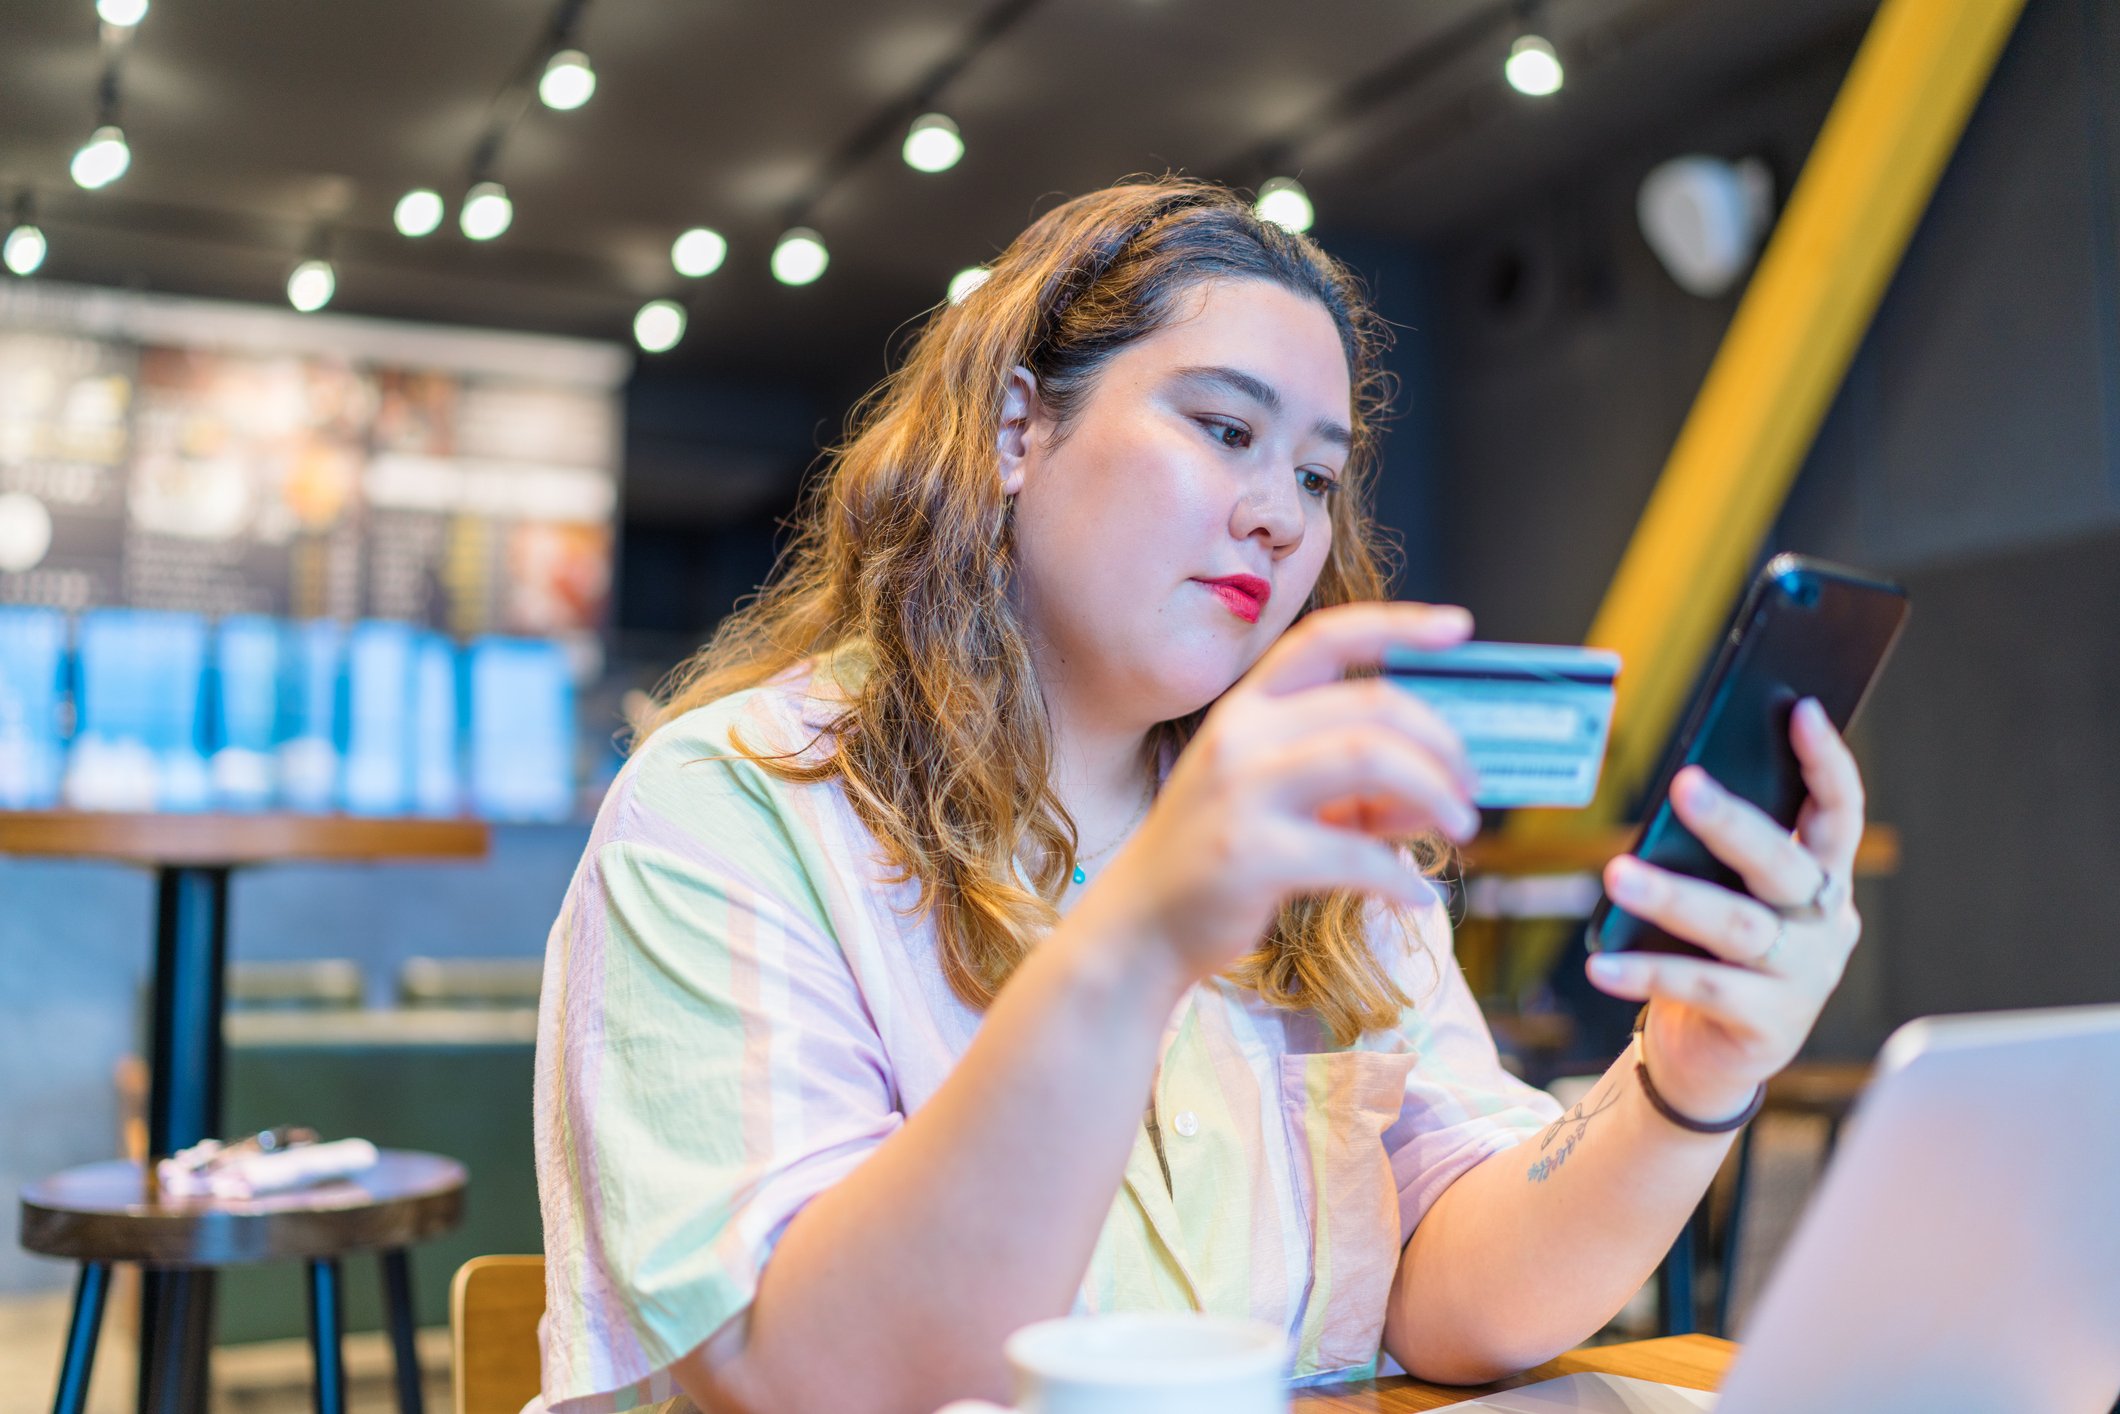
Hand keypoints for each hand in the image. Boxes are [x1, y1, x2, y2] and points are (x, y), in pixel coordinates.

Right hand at [1088, 601, 1482, 990]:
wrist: (1139, 926)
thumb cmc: (1217, 858)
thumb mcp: (1276, 801)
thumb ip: (1350, 787)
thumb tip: (1439, 792)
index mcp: (1246, 708)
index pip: (1326, 639)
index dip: (1398, 624)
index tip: (1460, 626)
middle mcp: (1240, 736)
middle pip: (1372, 707)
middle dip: (1441, 743)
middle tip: (1471, 787)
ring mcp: (1241, 792)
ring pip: (1370, 758)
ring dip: (1434, 792)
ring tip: (1460, 826)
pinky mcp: (1250, 854)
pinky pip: (1355, 854)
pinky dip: (1401, 877)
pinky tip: (1415, 897)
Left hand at [1584, 697, 1865, 1122]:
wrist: (1713, 1054)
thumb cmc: (1717, 953)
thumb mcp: (1729, 897)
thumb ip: (1721, 857)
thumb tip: (1679, 794)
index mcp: (1824, 879)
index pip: (1839, 811)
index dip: (1826, 762)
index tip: (1800, 710)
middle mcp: (1825, 924)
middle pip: (1782, 864)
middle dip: (1733, 823)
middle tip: (1683, 784)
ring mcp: (1804, 976)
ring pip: (1737, 927)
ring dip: (1674, 897)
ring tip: (1617, 875)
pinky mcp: (1768, 1024)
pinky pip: (1700, 988)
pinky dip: (1645, 973)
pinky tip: (1601, 963)